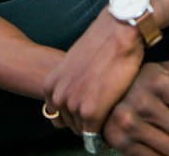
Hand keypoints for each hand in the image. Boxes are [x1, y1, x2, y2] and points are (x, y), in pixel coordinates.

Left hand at [43, 8, 144, 134]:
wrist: (117, 31)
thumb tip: (77, 105)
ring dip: (99, 124)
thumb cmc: (102, 45)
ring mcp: (72, 106)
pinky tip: (115, 114)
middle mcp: (58, 97)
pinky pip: (97, 136)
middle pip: (73, 126)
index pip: (60, 117)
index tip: (92, 107)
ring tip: (112, 105)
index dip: (78, 115)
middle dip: (89, 120)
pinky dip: (107, 132)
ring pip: (86, 132)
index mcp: (50, 86)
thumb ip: (70, 85)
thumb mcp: (75, 65)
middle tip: (106, 105)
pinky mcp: (91, 112)